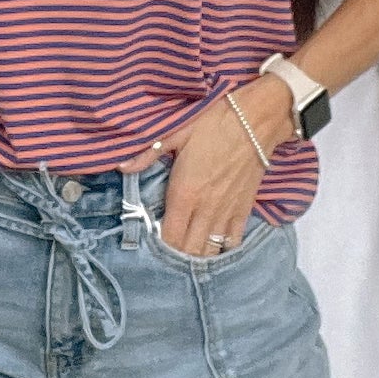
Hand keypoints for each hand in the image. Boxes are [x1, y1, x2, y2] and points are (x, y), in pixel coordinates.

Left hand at [148, 77, 292, 253]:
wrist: (258, 118)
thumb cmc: (214, 122)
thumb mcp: (176, 132)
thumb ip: (148, 154)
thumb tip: (120, 166)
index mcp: (184, 194)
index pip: (169, 238)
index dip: (159, 249)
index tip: (150, 248)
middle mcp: (205, 209)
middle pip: (190, 250)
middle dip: (177, 258)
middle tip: (166, 257)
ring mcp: (227, 212)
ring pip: (211, 250)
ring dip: (198, 256)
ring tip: (187, 258)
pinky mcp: (245, 209)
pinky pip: (233, 240)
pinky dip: (222, 248)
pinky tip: (214, 247)